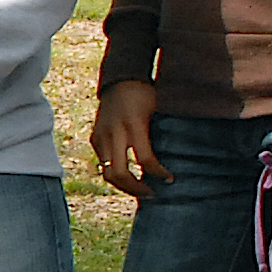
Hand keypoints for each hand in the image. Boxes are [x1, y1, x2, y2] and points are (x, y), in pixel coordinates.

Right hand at [90, 82, 165, 196]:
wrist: (120, 78)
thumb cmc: (145, 94)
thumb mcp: (158, 110)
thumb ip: (160, 133)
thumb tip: (176, 158)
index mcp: (134, 125)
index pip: (145, 159)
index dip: (159, 173)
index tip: (170, 179)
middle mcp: (115, 133)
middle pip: (119, 174)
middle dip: (136, 188)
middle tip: (152, 193)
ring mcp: (101, 136)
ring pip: (107, 173)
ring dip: (123, 185)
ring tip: (139, 189)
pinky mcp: (95, 137)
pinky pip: (103, 163)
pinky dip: (115, 172)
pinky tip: (129, 175)